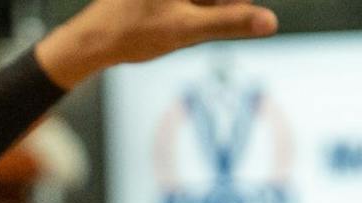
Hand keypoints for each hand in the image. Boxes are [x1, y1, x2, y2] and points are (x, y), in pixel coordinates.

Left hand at [38, 0, 276, 84]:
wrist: (92, 41)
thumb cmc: (134, 33)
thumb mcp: (187, 29)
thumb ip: (231, 22)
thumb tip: (270, 22)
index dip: (235, 7)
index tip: (241, 16)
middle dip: (224, 6)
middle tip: (214, 22)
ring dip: (209, 8)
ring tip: (177, 25)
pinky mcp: (162, 2)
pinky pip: (190, 3)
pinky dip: (195, 9)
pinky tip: (174, 24)